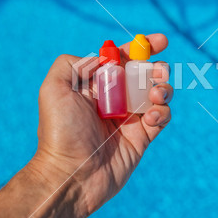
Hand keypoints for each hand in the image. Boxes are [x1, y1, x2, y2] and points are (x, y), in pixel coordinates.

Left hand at [28, 33, 172, 217]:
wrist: (71, 176)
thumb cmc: (61, 132)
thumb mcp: (54, 89)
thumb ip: (73, 64)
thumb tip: (102, 58)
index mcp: (97, 85)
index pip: (123, 60)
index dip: (142, 48)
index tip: (160, 41)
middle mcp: (116, 99)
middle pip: (146, 74)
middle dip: (157, 68)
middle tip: (159, 72)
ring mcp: (130, 118)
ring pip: (158, 94)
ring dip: (163, 89)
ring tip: (156, 96)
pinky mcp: (142, 136)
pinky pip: (162, 117)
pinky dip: (163, 112)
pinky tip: (151, 118)